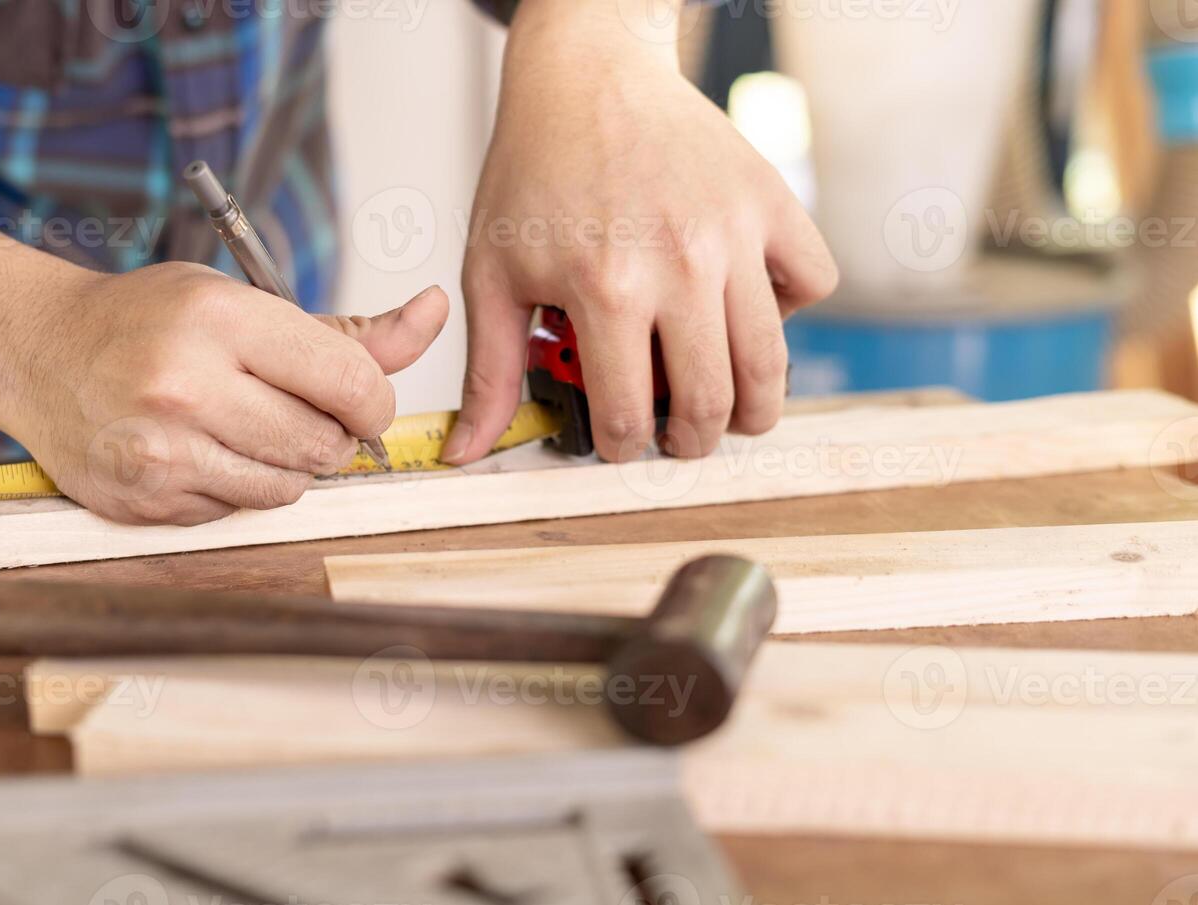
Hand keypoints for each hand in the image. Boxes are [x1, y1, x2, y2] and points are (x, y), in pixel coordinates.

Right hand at [0, 264, 445, 524]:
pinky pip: (236, 512)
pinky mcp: (144, 499)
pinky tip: (201, 450)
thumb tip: (435, 314)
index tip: (359, 399)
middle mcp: (186, 385)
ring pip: (287, 489)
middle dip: (327, 434)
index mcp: (221, 320)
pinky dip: (236, 488)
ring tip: (244, 427)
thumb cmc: (146, 320)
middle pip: (324, 445)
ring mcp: (160, 450)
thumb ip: (347, 329)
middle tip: (292, 409)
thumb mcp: (243, 299)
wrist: (35, 352)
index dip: (373, 400)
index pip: (352, 382)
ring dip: (285, 466)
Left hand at [443, 0, 837, 464]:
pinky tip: (746, 310)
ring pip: (770, 365)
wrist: (585, 76)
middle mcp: (679, 264)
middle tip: (675, 437)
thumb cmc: (532, 172)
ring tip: (726, 408)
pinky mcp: (770, 201)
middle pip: (709, 405)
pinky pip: (813, 282)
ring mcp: (733, 232)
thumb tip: (468, 452)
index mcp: (605, 288)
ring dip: (750, 408)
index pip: (627, 417)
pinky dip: (790, 311)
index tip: (616, 439)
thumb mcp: (490, 273)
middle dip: (688, 443)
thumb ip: (489, 371)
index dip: (619, 446)